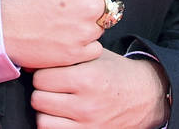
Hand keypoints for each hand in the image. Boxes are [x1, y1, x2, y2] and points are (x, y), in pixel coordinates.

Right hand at [1, 0, 106, 68]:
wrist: (2, 27)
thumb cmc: (20, 0)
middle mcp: (88, 4)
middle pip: (110, 4)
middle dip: (97, 5)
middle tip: (77, 8)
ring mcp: (85, 30)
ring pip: (102, 27)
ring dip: (89, 26)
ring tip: (66, 25)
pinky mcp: (79, 52)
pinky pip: (95, 47)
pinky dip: (84, 45)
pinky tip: (67, 39)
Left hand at [31, 49, 168, 128]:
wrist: (146, 97)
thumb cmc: (117, 73)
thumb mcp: (96, 57)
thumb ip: (67, 57)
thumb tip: (31, 61)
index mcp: (88, 78)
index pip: (42, 77)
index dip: (43, 73)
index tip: (50, 72)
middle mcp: (86, 104)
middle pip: (39, 98)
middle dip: (42, 91)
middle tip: (52, 87)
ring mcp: (88, 124)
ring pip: (43, 121)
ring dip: (46, 111)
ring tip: (55, 103)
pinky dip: (54, 125)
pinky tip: (62, 116)